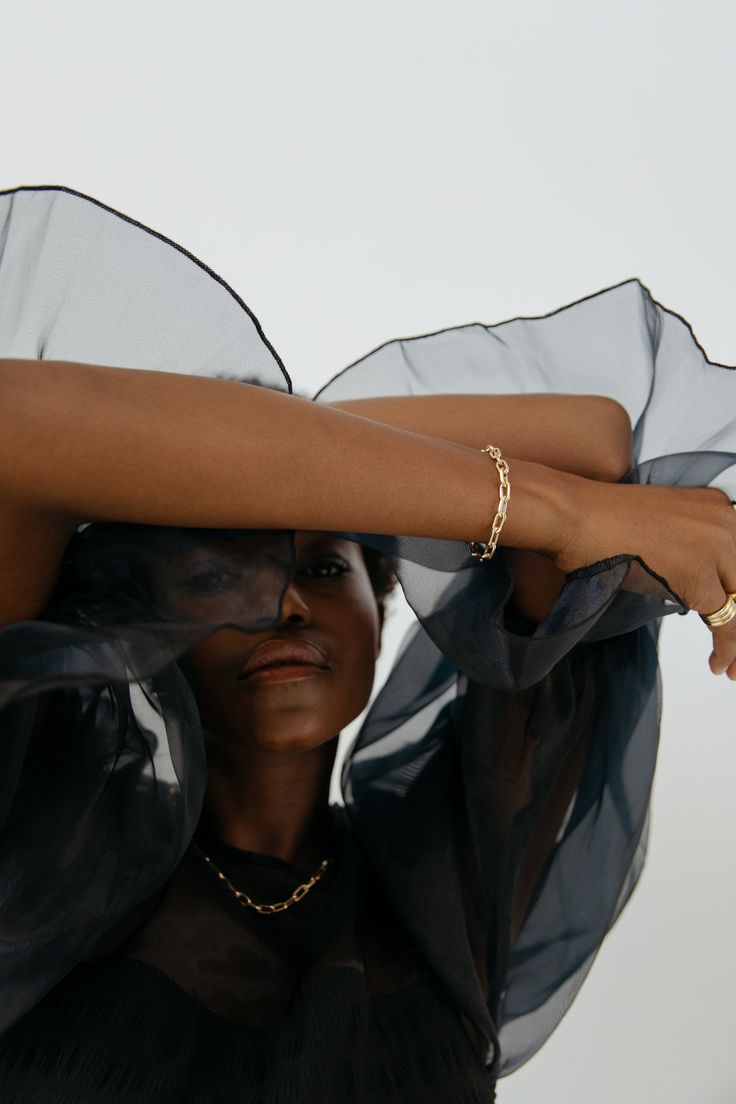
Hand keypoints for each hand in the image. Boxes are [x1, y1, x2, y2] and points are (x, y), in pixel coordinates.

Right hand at [552, 481, 735, 676]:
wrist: (575, 517)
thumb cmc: (599, 522)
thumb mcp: (660, 526)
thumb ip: (688, 546)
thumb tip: (696, 583)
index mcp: (717, 506)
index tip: (734, 612)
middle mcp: (725, 521)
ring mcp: (715, 546)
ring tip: (732, 665)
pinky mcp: (698, 576)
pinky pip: (726, 622)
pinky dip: (727, 649)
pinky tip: (718, 664)